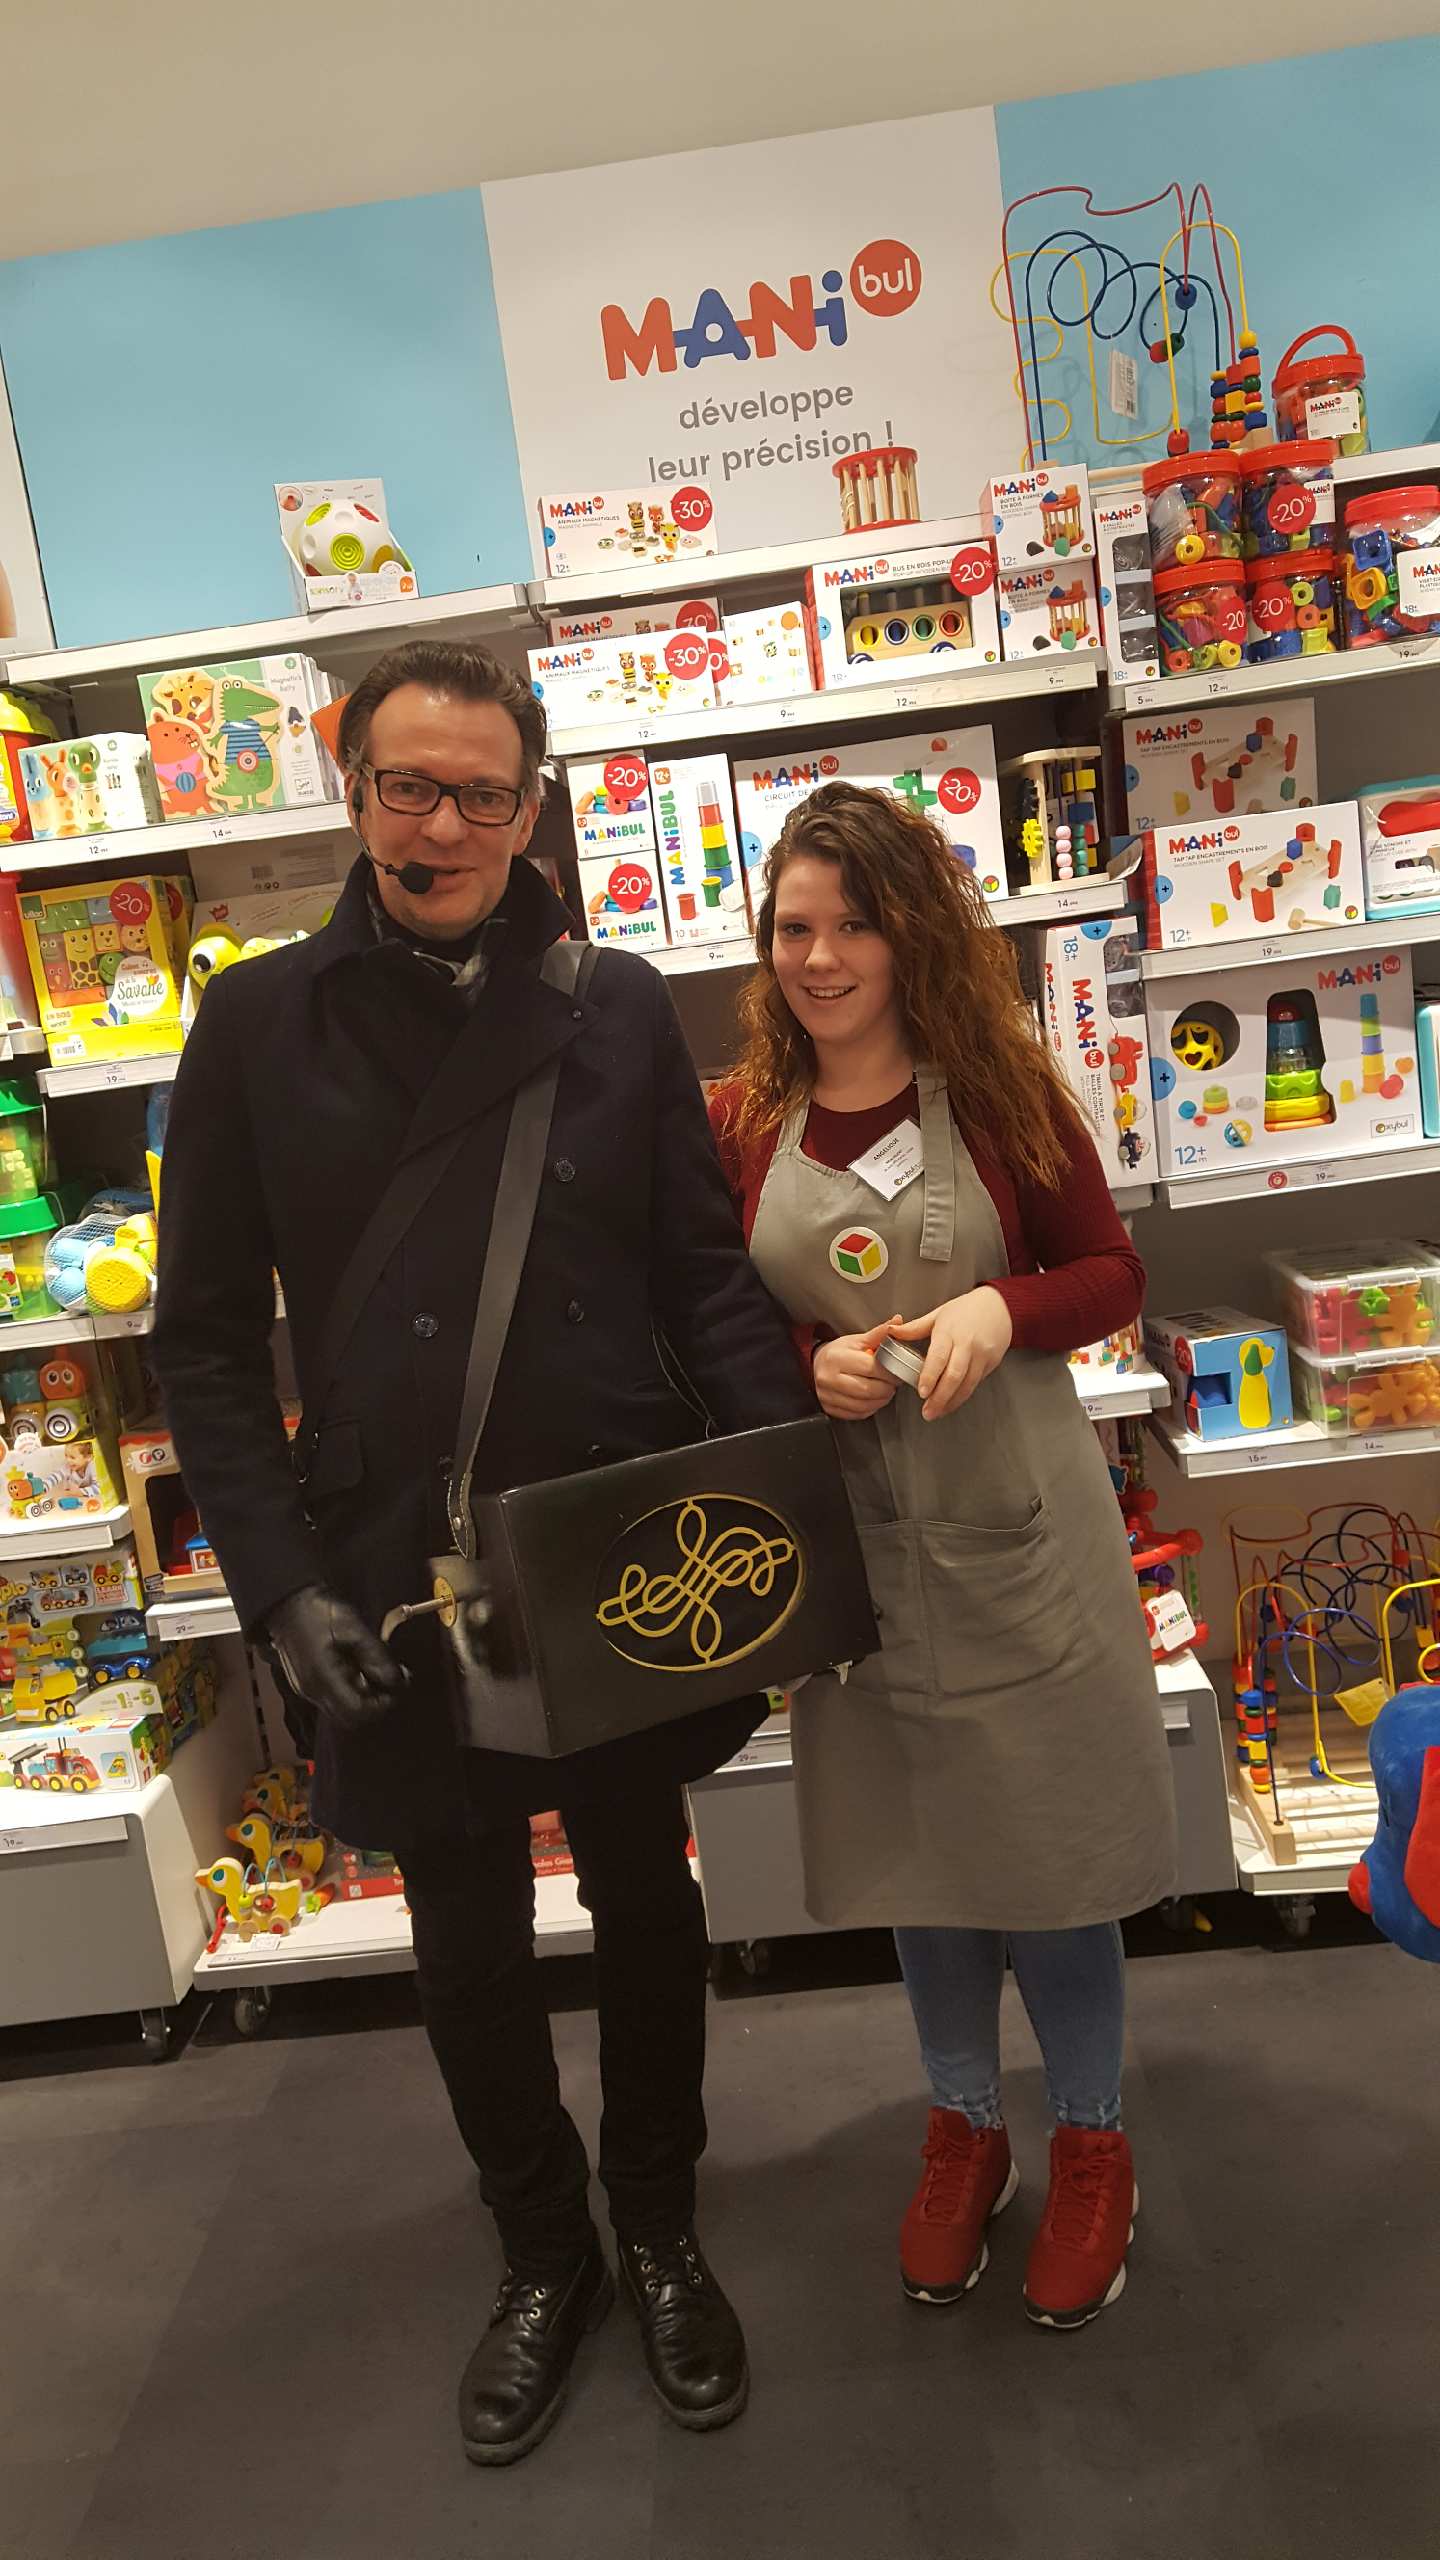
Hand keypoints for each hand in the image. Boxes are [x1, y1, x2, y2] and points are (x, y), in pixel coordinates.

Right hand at [265, 1584, 406, 1731]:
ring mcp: (306, 1689)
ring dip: (361, 1697)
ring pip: (340, 1710)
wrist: (286, 1603)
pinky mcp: (305, 1684)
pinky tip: (355, 1668)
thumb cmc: (319, 1611)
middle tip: (388, 1683)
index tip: (395, 1688)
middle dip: (373, 1705)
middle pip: (349, 1718)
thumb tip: (398, 1680)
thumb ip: (376, 1657)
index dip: (381, 1705)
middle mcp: (313, 1691)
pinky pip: (331, 1698)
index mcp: (324, 1678)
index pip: (358, 1712)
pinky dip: (348, 1691)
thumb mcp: (354, 1628)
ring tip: (372, 1672)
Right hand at [812, 1319, 899, 1422]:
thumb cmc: (839, 1352)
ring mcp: (827, 1395)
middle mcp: (829, 1378)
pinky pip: (856, 1414)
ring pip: (863, 1405)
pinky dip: (870, 1409)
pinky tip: (873, 1400)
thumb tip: (898, 1321)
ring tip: (885, 1391)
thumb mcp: (857, 1340)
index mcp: (836, 1357)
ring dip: (881, 1401)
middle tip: (893, 1383)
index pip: (871, 1368)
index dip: (889, 1372)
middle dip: (887, 1388)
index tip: (897, 1371)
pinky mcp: (829, 1408)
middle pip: (868, 1390)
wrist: (816, 1364)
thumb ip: (879, 1334)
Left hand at [891, 1287, 1013, 1420]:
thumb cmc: (967, 1309)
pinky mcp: (992, 1363)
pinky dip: (963, 1396)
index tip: (922, 1392)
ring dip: (952, 1402)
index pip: (939, 1357)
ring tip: (937, 1412)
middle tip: (927, 1412)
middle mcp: (967, 1344)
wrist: (1000, 1306)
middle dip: (940, 1398)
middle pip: (954, 1376)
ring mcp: (982, 1355)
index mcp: (950, 1331)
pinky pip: (976, 1383)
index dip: (930, 1376)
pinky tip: (952, 1403)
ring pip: (967, 1384)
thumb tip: (892, 1332)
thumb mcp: (939, 1314)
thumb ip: (915, 1327)